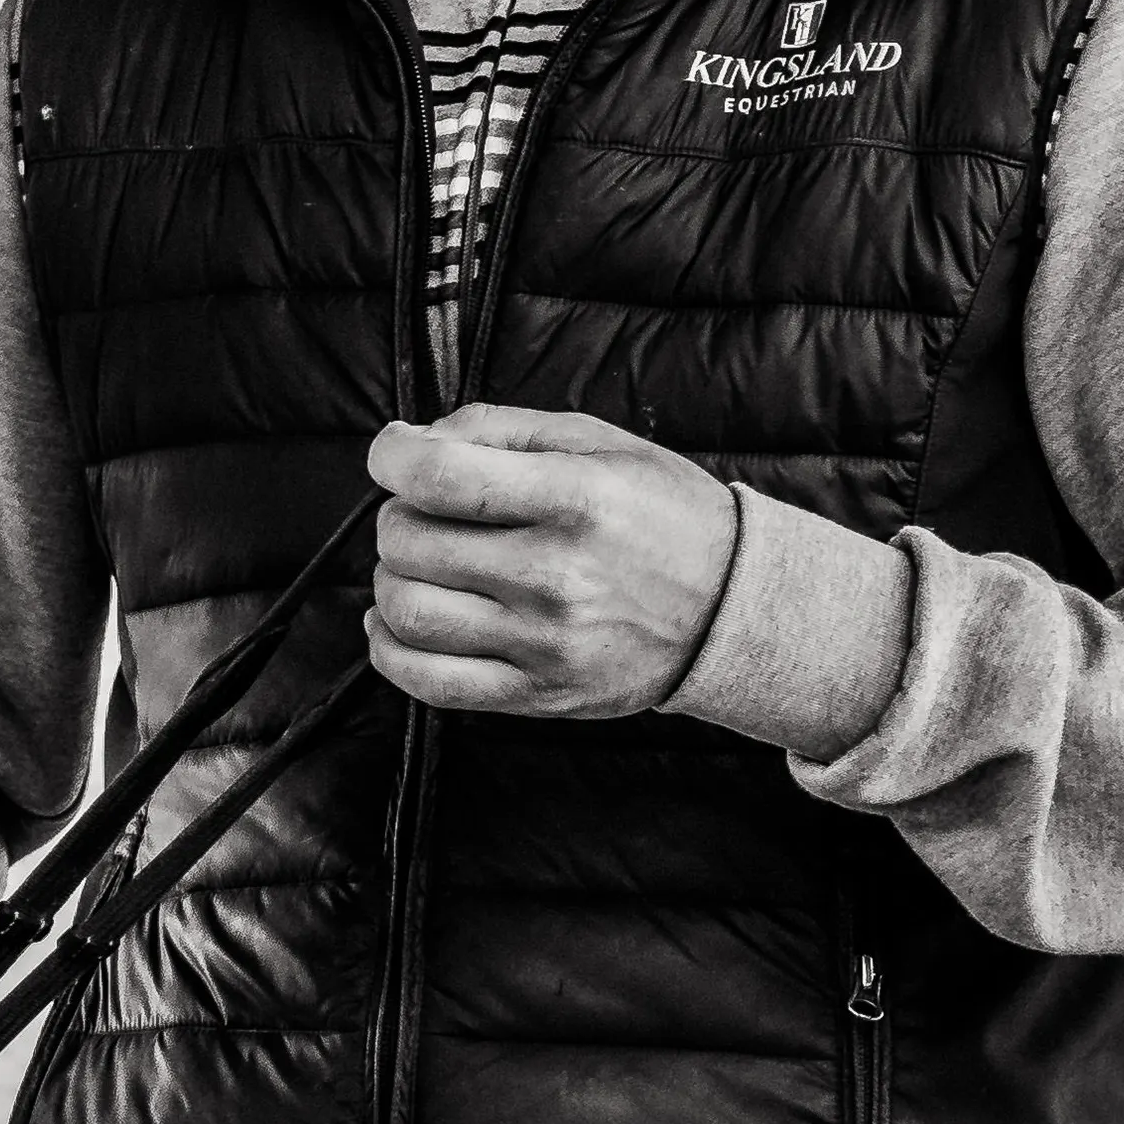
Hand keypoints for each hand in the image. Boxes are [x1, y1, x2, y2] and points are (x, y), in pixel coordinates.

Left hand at [365, 402, 738, 718]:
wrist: (732, 608)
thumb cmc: (658, 512)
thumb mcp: (594, 442)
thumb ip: (495, 428)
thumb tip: (407, 440)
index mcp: (576, 498)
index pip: (438, 476)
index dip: (391, 458)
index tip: (394, 455)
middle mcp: (558, 575)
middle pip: (410, 543)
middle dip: (398, 516)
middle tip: (425, 512)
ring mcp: (547, 643)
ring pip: (408, 612)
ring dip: (391, 579)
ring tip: (422, 564)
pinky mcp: (540, 694)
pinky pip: (429, 682)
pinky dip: (390, 649)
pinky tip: (398, 622)